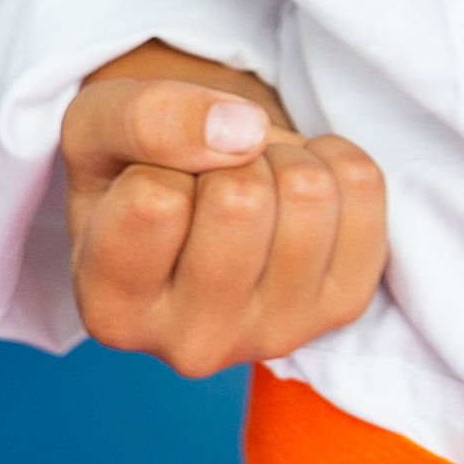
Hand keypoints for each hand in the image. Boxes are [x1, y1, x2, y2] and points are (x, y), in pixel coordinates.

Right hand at [60, 41, 388, 377]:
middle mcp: (192, 344)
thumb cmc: (135, 168)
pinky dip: (332, 158)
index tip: (157, 178)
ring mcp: (276, 332)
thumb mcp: (100, 126)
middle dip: (230, 157)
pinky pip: (363, 188)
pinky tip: (294, 187)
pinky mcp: (342, 305)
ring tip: (253, 181)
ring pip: (306, 192)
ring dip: (281, 157)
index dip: (162, 159)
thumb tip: (244, 132)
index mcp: (112, 313)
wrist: (202, 200)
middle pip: (241, 200)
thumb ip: (143, 119)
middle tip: (213, 176)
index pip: (155, 201)